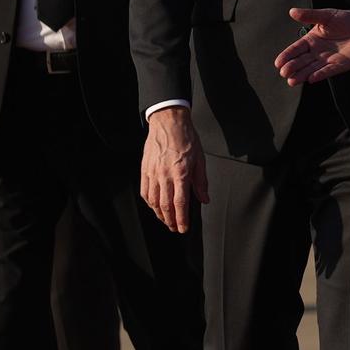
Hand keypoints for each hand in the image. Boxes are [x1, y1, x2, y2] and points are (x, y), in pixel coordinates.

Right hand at [141, 106, 209, 232]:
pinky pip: (145, 191)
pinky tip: (154, 206)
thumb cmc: (185, 137)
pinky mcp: (145, 169)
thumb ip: (201, 181)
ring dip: (159, 214)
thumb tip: (204, 198)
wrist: (168, 121)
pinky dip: (149, 202)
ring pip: (153, 201)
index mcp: (181, 173)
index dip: (182, 219)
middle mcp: (165, 175)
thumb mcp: (200, 158)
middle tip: (174, 228)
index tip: (183, 228)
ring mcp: (153, 173)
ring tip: (165, 220)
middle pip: (166, 206)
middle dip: (170, 221)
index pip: (180, 203)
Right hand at [274, 8, 349, 84]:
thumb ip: (309, 15)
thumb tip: (292, 11)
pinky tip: (311, 79)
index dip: (287, 56)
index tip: (278, 63)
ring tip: (292, 80)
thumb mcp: (326, 16)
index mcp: (311, 40)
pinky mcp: (338, 66)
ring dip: (302, 75)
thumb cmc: (344, 20)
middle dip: (292, 67)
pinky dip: (319, 75)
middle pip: (301, 61)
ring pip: (311, 69)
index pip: (296, 49)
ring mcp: (326, 60)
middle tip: (284, 72)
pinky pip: (327, 72)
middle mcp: (316, 52)